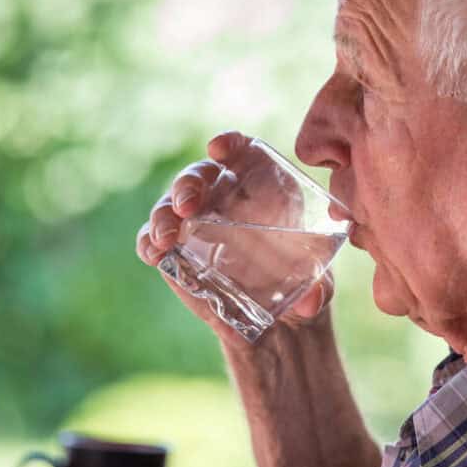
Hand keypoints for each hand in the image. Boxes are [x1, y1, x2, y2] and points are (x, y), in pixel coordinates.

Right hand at [135, 131, 334, 347]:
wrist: (279, 322)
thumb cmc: (303, 286)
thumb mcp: (319, 288)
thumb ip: (318, 291)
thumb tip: (311, 302)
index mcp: (264, 187)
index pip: (243, 151)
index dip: (230, 144)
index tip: (219, 148)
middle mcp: (225, 197)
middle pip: (200, 175)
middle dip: (189, 184)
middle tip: (186, 206)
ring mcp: (196, 223)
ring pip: (170, 204)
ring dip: (163, 215)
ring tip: (165, 237)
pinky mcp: (176, 252)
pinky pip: (154, 239)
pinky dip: (148, 242)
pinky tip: (153, 252)